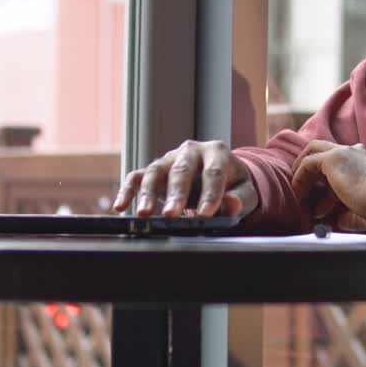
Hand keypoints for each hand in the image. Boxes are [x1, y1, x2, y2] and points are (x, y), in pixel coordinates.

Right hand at [113, 140, 258, 217]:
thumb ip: (240, 199)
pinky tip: (120, 207)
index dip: (210, 193)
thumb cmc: (233, 185)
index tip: (206, 214)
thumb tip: (232, 204)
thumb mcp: (245, 191)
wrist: (219, 176)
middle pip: (181, 170)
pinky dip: (128, 190)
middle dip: (176, 194)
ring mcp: (170, 158)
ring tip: (145, 214)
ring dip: (148, 194)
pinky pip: (137, 176)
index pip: (214, 172)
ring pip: (156, 172)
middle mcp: (191, 151)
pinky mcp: (154, 169)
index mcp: (217, 152)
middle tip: (171, 215)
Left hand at [291, 141, 365, 232]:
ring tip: (298, 195)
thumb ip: (351, 215)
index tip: (325, 204)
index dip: (332, 187)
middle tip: (306, 192)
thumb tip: (340, 220)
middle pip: (328, 154)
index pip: (346, 168)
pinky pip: (308, 163)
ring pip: (316, 152)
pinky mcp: (332, 158)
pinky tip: (297, 193)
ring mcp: (346, 153)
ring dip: (305, 174)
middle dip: (315, 172)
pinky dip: (300, 177)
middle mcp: (359, 153)